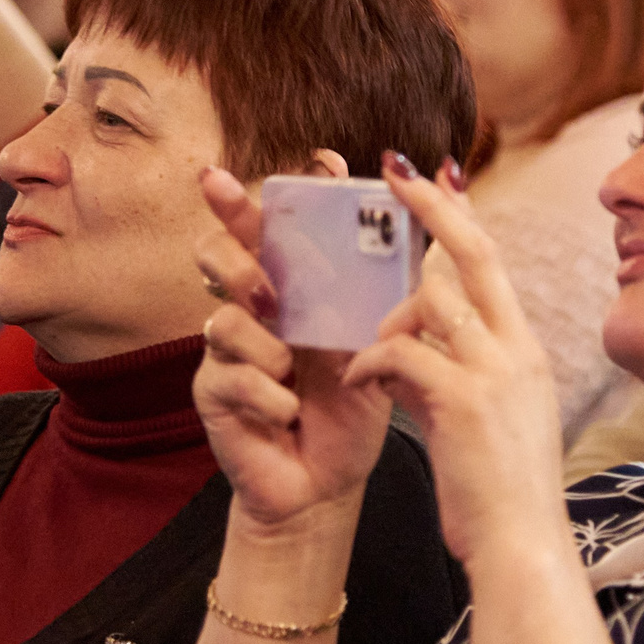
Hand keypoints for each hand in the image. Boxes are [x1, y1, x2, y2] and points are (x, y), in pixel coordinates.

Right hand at [193, 168, 392, 535]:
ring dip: (265, 343)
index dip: (284, 188)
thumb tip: (432, 217)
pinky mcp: (212, 393)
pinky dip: (269, 396)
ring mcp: (227, 350)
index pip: (274, 225)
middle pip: (221, 249)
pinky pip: (229, 375)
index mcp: (291, 289)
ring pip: (223, 316)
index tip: (322, 162)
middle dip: (234, 237)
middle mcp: (252, 309)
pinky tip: (289, 414)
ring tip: (291, 369)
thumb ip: (391, 284)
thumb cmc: (353, 405)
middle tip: (266, 267)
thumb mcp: (380, 341)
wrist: (330, 482)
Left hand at [342, 155, 565, 573]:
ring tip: (367, 355)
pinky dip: (371, 362)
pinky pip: (401, 352)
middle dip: (433, 208)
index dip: (464, 217)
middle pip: (475, 254)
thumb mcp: (473, 421)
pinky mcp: (464, 401)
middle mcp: (518, 351)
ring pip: (431, 302)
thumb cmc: (497, 495)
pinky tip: (357, 384)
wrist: (522, 548)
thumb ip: (442, 375)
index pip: (494, 267)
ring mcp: (496, 373)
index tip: (439, 176)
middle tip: (394, 171)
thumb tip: (397, 349)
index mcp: (524, 353)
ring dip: (386, 319)